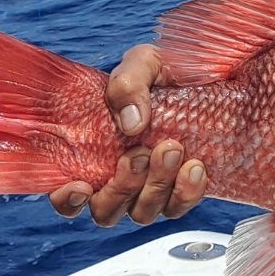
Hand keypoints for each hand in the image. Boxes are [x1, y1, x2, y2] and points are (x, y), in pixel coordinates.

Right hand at [48, 43, 207, 225]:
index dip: (66, 199)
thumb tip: (130, 123)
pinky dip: (185, 192)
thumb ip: (128, 84)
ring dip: (155, 187)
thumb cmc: (164, 69)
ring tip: (173, 149)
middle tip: (141, 153)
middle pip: (105, 211)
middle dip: (122, 187)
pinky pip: (178, 207)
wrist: (208, 73)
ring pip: (142, 212)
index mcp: (95, 150)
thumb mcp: (144, 63)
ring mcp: (151, 187)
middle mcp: (119, 177)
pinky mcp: (182, 189)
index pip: (67, 193)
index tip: (81, 185)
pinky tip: (195, 167)